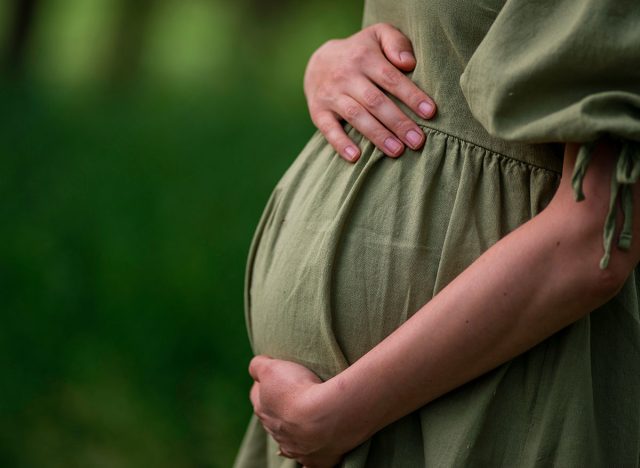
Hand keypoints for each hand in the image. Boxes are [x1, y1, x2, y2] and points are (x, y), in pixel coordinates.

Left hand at [249, 356, 352, 467]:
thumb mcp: (271, 368)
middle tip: (292, 396)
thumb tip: (256, 367)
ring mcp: (295, 448)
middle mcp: (276, 433)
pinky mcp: (315, 459)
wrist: (324, 417)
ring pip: (288, 441)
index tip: (273, 377)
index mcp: (263, 411)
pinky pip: (309, 461)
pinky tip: (309, 454)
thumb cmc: (297, 390)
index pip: (256, 395)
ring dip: (292, 433)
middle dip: (278, 409)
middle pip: (273, 419)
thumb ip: (258, 366)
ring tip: (301, 424)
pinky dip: (308, 458)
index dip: (263, 384)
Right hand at [303, 23, 435, 161]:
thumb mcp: (377, 36)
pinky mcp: (318, 111)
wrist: (318, 61)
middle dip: (398, 122)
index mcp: (364, 57)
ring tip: (397, 151)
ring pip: (356, 116)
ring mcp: (330, 95)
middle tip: (417, 141)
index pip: (391, 78)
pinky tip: (356, 157)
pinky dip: (340, 143)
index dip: (411, 96)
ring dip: (377, 135)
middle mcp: (346, 76)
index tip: (430, 113)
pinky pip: (328, 129)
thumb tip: (409, 63)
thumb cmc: (360, 52)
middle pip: (375, 101)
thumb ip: (396, 42)